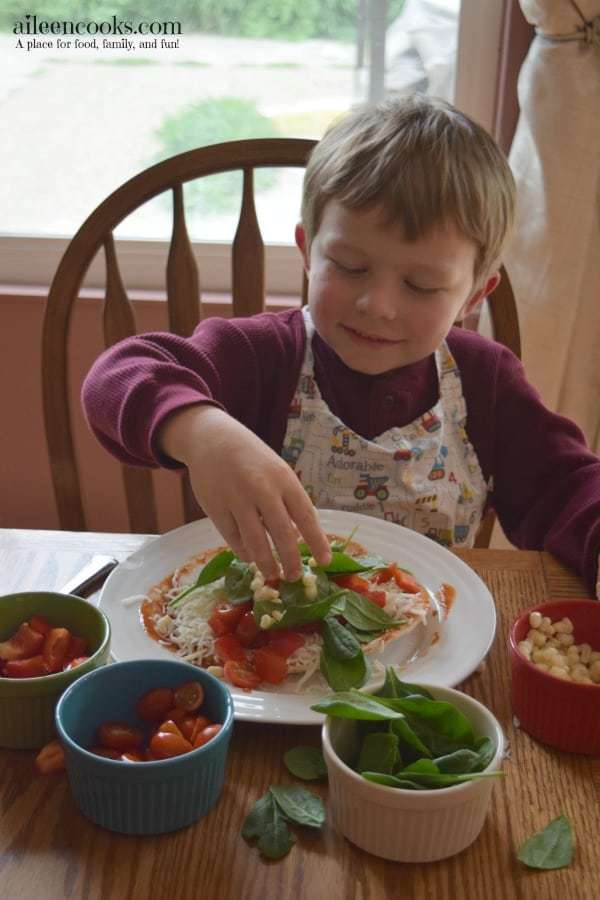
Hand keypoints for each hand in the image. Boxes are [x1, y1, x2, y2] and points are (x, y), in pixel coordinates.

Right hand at [158, 405, 331, 580]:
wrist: (212, 439)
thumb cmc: (252, 459)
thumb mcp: (276, 471)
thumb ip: (287, 501)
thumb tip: (300, 538)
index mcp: (283, 479)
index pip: (306, 516)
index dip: (317, 541)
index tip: (325, 561)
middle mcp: (262, 489)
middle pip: (282, 534)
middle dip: (291, 560)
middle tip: (294, 577)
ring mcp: (237, 499)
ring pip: (255, 542)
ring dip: (266, 563)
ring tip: (273, 574)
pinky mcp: (215, 508)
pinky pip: (233, 538)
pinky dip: (244, 552)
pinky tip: (250, 557)